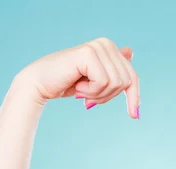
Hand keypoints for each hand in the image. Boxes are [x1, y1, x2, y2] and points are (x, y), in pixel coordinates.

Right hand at [16, 37, 138, 118]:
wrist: (40, 84)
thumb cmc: (67, 83)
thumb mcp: (95, 80)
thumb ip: (112, 68)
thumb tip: (130, 52)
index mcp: (110, 49)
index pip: (132, 77)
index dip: (135, 97)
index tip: (135, 117)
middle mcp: (106, 44)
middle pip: (126, 82)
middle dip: (108, 97)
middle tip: (88, 99)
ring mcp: (98, 47)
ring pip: (116, 83)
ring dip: (98, 95)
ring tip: (81, 91)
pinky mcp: (89, 53)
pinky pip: (103, 82)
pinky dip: (91, 91)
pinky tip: (77, 86)